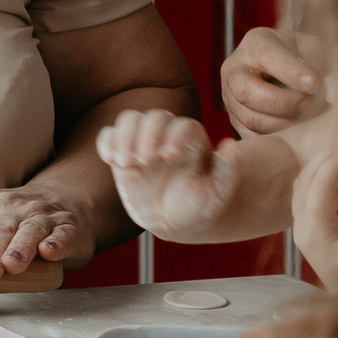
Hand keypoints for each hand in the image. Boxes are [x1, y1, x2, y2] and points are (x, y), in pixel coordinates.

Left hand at [0, 183, 99, 277]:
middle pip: (2, 228)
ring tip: (12, 265)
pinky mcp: (68, 229)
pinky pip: (63, 235)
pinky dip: (57, 243)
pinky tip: (49, 251)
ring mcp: (43, 217)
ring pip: (31, 231)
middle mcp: (15, 208)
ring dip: (21, 248)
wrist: (65, 203)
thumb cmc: (14, 218)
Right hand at [98, 109, 241, 240]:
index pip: (183, 125)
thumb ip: (227, 170)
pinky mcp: (123, 152)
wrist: (174, 220)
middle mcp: (167, 135)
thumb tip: (231, 146)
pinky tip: (110, 161)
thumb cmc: (199, 205)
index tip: (169, 157)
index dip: (175, 135)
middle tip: (145, 162)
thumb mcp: (218, 193)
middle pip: (155, 116)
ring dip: (124, 137)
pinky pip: (108, 135)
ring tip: (124, 163)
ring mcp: (143, 142)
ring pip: (130, 119)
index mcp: (192, 141)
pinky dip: (106, 143)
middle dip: (147, 135)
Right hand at [221, 27, 324, 135]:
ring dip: (284, 123)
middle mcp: (234, 70)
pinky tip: (299, 130)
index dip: (290, 72)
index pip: (265, 55)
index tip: (314, 85)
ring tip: (309, 118)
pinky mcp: (235, 121)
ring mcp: (229, 98)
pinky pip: (253, 137)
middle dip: (284, 103)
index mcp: (254, 44)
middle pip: (246, 92)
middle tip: (311, 105)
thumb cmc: (301, 56)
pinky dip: (278, 138)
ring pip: (251, 119)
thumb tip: (315, 83)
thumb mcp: (311, 46)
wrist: (286, 71)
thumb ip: (316, 58)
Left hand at [291, 147, 337, 290]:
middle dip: (326, 161)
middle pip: (304, 184)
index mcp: (318, 239)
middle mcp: (305, 235)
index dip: (335, 166)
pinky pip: (310, 197)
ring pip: (304, 187)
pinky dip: (325, 181)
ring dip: (324, 168)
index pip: (318, 190)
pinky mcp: (313, 235)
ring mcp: (305, 234)